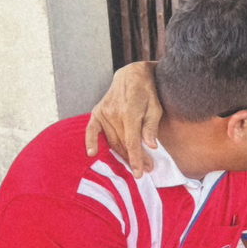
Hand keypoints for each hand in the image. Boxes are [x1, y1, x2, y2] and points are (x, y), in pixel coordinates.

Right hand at [85, 62, 161, 176]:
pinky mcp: (98, 112)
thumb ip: (151, 126)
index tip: (139, 173)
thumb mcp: (156, 106)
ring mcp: (104, 112)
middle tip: (146, 169)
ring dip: (122, 155)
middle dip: (134, 159)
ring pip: (112, 141)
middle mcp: (114, 113)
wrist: (133, 74)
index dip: (135, 159)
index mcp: (130, 112)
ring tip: (134, 165)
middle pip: (123, 144)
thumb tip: (151, 145)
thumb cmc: (148, 91)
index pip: (131, 141)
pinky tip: (92, 152)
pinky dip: (90, 141)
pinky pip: (91, 130)